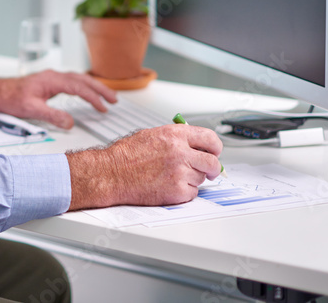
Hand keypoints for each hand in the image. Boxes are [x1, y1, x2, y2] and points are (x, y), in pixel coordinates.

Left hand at [0, 70, 116, 128]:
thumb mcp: (31, 109)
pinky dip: (84, 87)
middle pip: (83, 79)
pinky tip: (87, 93)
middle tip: (114, 100)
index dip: (93, 97)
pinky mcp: (50, 82)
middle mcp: (54, 76)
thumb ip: (52, 116)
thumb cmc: (11, 97)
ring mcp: (52, 78)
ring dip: (94, 87)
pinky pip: (73, 82)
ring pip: (79, 79)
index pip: (78, 87)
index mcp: (51, 80)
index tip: (103, 107)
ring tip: (107, 97)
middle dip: (100, 89)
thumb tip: (70, 123)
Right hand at [66, 124, 222, 209]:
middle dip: (211, 169)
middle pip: (212, 162)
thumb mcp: (152, 134)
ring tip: (172, 177)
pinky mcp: (177, 191)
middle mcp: (180, 152)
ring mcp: (180, 172)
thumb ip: (176, 138)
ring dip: (192, 179)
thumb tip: (194, 144)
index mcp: (175, 135)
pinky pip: (192, 193)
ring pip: (201, 179)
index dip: (215, 148)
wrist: (111, 174)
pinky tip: (168, 186)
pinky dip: (184, 192)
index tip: (214, 153)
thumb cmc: (126, 155)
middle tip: (207, 171)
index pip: (210, 139)